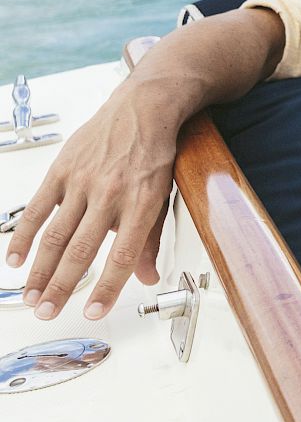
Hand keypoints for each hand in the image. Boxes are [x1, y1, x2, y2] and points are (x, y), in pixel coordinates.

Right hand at [4, 84, 176, 320]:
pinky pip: (38, 208)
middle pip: (82, 250)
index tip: (93, 312)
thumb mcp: (163, 195)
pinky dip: (23, 236)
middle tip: (48, 313)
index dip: (108, 287)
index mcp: (142, 202)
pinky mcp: (62, 170)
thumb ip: (151, 239)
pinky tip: (15, 260)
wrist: (144, 108)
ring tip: (31, 297)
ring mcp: (83, 181)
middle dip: (62, 287)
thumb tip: (146, 277)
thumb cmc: (155, 153)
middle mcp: (111, 193)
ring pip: (56, 235)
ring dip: (40, 270)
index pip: (123, 254)